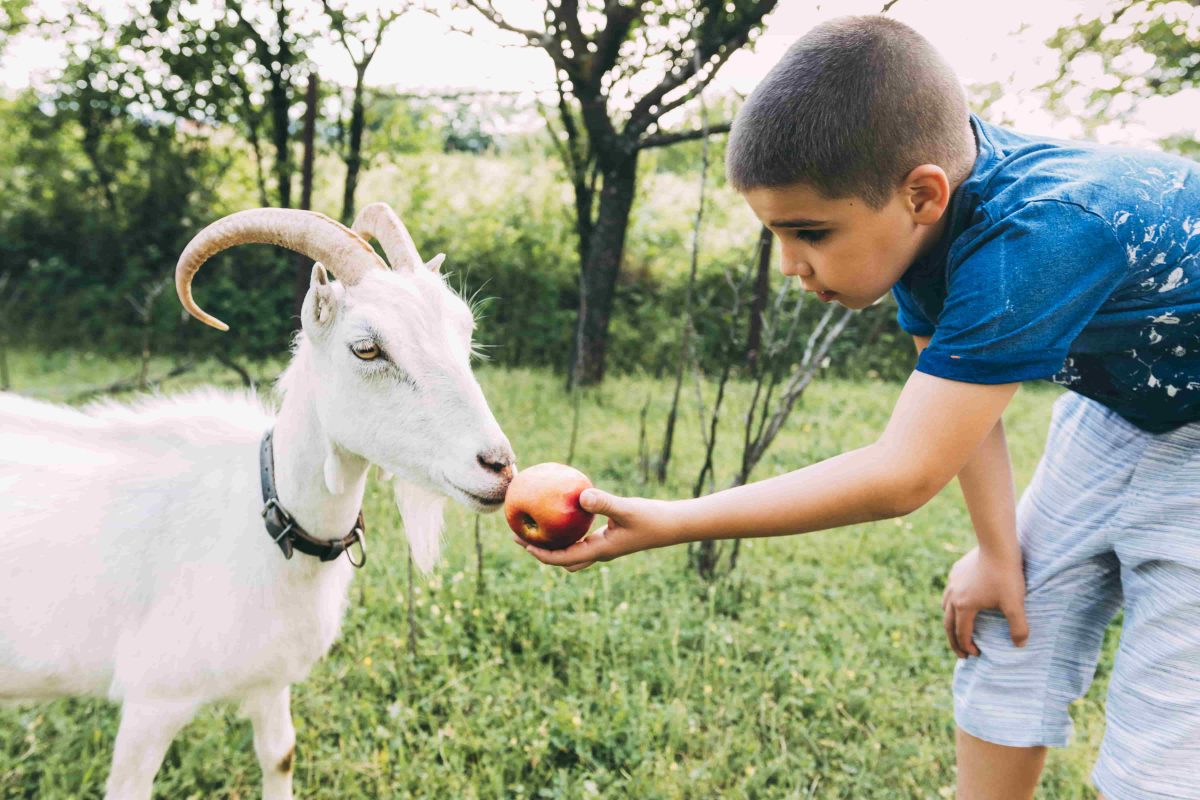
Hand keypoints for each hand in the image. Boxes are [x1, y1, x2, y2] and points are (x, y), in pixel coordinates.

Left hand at [513, 488, 674, 571]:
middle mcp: (599, 551)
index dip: (540, 553)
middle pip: (563, 559)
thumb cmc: (651, 518)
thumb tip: (580, 495)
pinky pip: (583, 537)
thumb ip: (603, 502)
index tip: (521, 542)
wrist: (673, 525)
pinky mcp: (610, 537)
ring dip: (554, 544)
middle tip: (520, 536)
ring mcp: (605, 545)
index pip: (562, 558)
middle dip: (541, 551)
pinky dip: (569, 530)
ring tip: (538, 526)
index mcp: (599, 550)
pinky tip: (565, 510)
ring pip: (573, 551)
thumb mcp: (626, 508)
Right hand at [941, 545, 1028, 657]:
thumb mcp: (1015, 604)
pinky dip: (953, 603)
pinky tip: (962, 601)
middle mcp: (953, 596)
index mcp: (964, 607)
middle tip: (961, 654)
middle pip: (948, 624)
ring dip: (950, 622)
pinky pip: (950, 592)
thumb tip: (1019, 645)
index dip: (968, 647)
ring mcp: (952, 583)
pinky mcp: (956, 571)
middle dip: (954, 641)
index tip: (976, 655)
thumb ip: (1018, 627)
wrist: (997, 545)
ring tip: (957, 628)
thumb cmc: (1006, 576)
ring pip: (945, 607)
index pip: (962, 633)